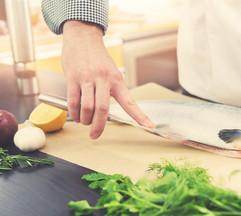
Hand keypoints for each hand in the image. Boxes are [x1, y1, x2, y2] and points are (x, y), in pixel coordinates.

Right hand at [62, 21, 152, 138]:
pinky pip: (73, 101)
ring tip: (85, 122)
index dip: (140, 116)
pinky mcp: (73, 78)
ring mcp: (88, 78)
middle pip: (103, 110)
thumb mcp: (111, 72)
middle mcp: (104, 79)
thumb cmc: (98, 58)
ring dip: (85, 120)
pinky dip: (75, 113)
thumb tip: (107, 113)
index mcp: (117, 80)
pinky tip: (76, 115)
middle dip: (99, 127)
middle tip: (95, 135)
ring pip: (87, 108)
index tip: (149, 126)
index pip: (130, 102)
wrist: (83, 37)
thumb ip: (111, 91)